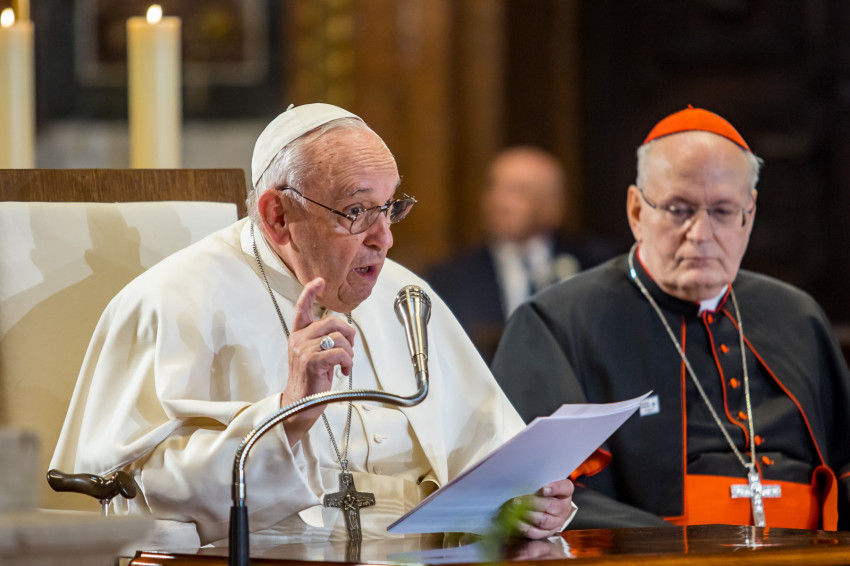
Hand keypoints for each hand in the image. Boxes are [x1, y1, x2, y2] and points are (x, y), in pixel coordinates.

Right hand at [280, 278, 355, 444]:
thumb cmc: (309, 382)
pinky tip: (344, 371)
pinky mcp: (313, 361)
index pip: (301, 308)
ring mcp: (304, 350)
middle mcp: (299, 340)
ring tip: (345, 364)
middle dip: (348, 333)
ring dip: (349, 351)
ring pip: (339, 337)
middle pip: (331, 321)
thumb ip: (320, 340)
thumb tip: (342, 331)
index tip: (319, 282)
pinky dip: (348, 362)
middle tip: (349, 349)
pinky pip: (340, 352)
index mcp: (297, 336)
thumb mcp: (312, 356)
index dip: (310, 292)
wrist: (298, 406)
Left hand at [509, 478, 574, 538]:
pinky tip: (515, 521)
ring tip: (513, 509)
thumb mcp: (543, 482)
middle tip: (518, 499)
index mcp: (565, 492)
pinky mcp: (547, 533)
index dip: (555, 488)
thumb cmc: (541, 491)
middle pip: (551, 506)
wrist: (544, 507)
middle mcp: (563, 508)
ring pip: (543, 520)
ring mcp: (557, 522)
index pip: (565, 488)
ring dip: (527, 515)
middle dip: (533, 502)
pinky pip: (536, 533)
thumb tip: (525, 478)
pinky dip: (524, 527)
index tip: (543, 489)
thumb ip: (538, 481)